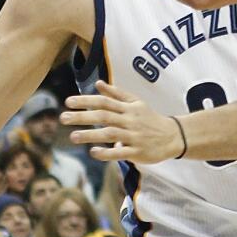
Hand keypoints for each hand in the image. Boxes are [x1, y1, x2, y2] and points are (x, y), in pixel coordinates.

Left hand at [60, 81, 183, 163]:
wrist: (173, 136)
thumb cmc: (150, 118)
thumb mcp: (136, 103)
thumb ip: (117, 94)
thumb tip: (98, 84)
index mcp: (128, 108)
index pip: (104, 102)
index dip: (86, 101)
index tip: (68, 102)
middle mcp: (130, 120)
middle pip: (104, 116)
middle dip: (83, 117)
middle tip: (63, 118)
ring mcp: (134, 136)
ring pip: (110, 134)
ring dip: (91, 134)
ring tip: (72, 136)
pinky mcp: (138, 152)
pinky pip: (121, 152)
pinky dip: (107, 152)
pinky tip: (93, 152)